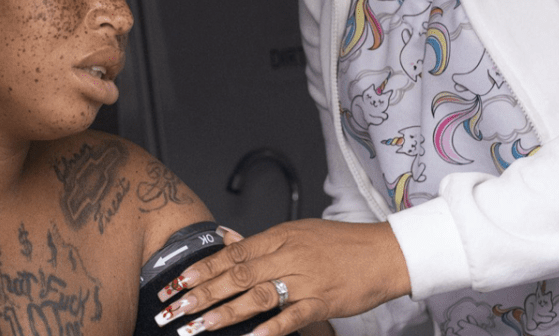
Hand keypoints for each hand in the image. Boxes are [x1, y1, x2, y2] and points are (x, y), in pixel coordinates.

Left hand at [153, 219, 409, 335]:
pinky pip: (291, 317)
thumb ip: (262, 242)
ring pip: (257, 296)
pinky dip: (270, 328)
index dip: (202, 269)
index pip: (232, 254)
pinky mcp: (322, 301)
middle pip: (237, 275)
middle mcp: (289, 256)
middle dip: (201, 293)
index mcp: (281, 236)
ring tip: (198, 327)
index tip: (176, 282)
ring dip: (224, 313)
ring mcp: (305, 280)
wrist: (384, 253)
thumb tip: (227, 242)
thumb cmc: (342, 243)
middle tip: (174, 308)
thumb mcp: (299, 232)